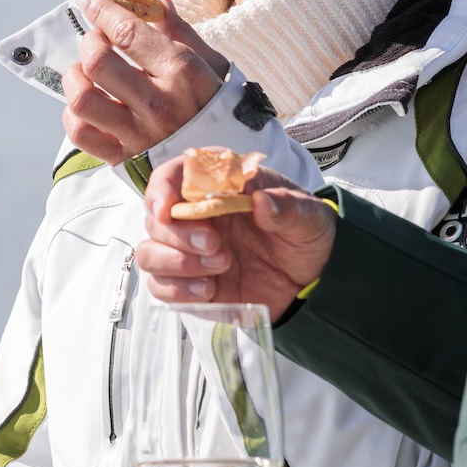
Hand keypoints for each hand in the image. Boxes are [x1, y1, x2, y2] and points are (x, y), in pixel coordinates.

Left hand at [61, 0, 228, 163]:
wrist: (228, 165)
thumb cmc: (220, 108)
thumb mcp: (212, 64)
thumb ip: (180, 31)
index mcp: (182, 73)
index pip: (127, 32)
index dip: (100, 9)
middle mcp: (158, 104)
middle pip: (97, 62)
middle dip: (90, 41)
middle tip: (98, 40)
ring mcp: (139, 134)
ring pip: (81, 98)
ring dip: (75, 77)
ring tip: (86, 72)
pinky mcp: (123, 159)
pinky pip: (80, 134)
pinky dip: (73, 114)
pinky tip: (88, 103)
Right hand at [136, 156, 336, 314]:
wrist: (316, 279)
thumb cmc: (306, 234)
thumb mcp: (308, 216)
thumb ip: (287, 207)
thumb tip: (261, 201)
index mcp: (219, 186)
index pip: (172, 176)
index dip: (160, 189)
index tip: (167, 209)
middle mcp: (196, 216)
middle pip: (155, 219)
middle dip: (177, 235)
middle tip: (215, 244)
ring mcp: (190, 252)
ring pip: (150, 254)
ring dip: (175, 262)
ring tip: (220, 267)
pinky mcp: (192, 284)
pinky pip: (162, 288)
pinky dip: (178, 291)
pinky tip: (210, 289)